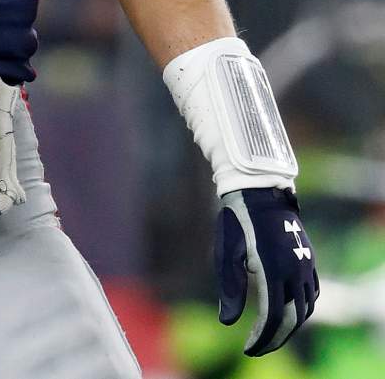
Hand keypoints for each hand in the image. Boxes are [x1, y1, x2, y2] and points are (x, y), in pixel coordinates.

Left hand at [216, 187, 318, 354]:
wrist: (259, 191)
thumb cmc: (236, 220)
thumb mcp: (227, 252)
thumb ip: (230, 288)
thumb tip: (227, 322)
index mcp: (273, 269)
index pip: (273, 316)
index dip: (263, 337)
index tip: (249, 349)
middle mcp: (295, 270)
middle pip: (293, 318)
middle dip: (276, 338)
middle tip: (257, 348)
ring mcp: (306, 265)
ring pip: (306, 308)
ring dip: (290, 326)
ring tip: (270, 334)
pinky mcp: (310, 260)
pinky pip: (312, 293)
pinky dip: (302, 309)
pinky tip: (287, 312)